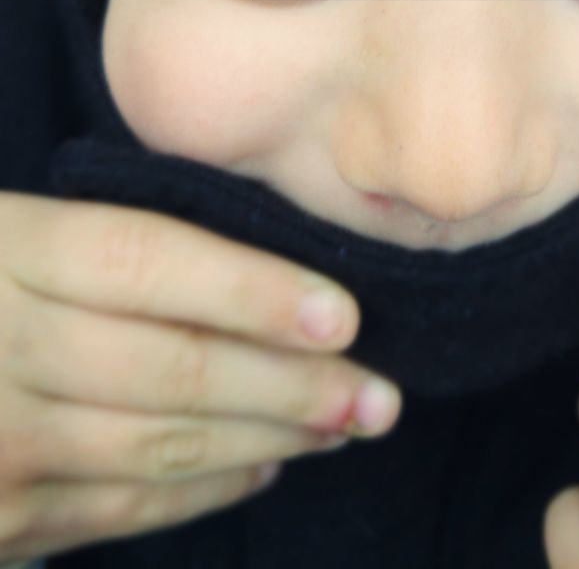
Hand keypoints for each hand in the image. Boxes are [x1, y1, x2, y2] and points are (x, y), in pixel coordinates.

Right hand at [0, 193, 401, 564]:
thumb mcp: (2, 230)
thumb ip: (92, 241)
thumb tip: (247, 267)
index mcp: (3, 252)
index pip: (145, 262)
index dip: (250, 290)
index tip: (343, 312)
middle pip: (169, 369)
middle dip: (290, 386)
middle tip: (379, 393)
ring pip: (157, 448)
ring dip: (267, 441)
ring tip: (343, 424)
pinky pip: (120, 509)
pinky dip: (202, 490)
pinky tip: (261, 466)